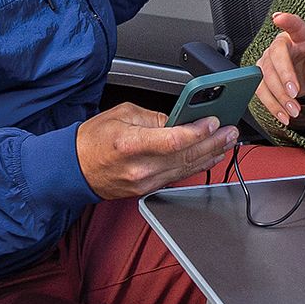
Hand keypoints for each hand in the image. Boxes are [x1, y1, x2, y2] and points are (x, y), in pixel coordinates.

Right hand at [75, 100, 225, 201]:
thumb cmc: (93, 140)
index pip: (174, 139)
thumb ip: (153, 117)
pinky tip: (210, 157)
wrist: (75, 168)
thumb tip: (180, 119)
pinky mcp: (149, 189)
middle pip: (187, 155)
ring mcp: (146, 182)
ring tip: (227, 142)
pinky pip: (179, 177)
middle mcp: (141, 167)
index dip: (198, 131)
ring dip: (211, 155)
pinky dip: (197, 166)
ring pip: (187, 168)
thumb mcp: (120, 114)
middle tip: (230, 131)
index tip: (214, 121)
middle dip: (213, 142)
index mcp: (131, 143)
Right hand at [254, 11, 304, 130]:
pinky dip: (271, 105)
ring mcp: (268, 59)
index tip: (278, 17)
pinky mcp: (261, 74)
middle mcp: (282, 45)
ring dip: (278, 96)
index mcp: (302, 37)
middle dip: (283, 76)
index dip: (287, 21)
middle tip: (295, 94)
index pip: (295, 26)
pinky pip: (260, 90)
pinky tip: (282, 115)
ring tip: (293, 112)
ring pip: (265, 75)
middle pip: (276, 56)